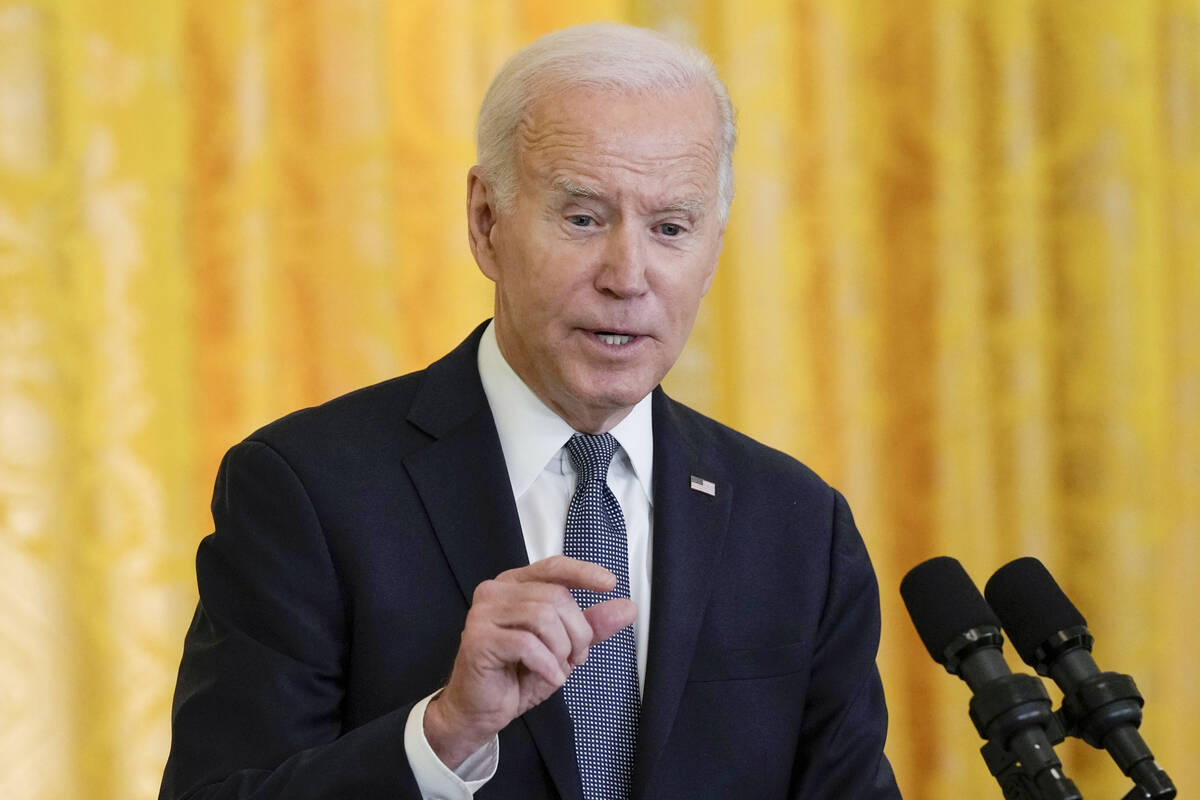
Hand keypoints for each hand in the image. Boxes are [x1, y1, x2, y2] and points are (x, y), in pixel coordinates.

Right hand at [423, 555, 636, 768]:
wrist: (480, 711)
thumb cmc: (518, 675)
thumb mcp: (563, 648)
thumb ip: (591, 626)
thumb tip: (628, 608)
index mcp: (515, 586)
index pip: (553, 567)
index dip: (582, 572)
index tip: (609, 584)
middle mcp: (495, 592)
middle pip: (555, 597)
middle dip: (577, 632)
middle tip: (575, 658)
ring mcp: (483, 614)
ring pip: (543, 617)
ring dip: (562, 648)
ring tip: (559, 667)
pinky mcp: (478, 639)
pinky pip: (527, 644)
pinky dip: (547, 664)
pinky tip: (548, 676)